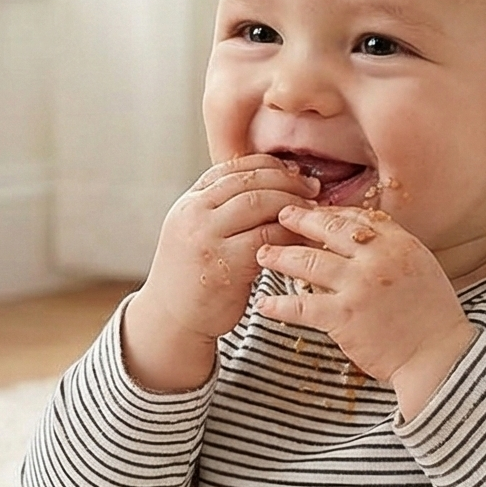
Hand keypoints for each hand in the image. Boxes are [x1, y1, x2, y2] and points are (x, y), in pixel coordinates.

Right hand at [141, 155, 320, 339]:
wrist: (172, 320)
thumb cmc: (193, 278)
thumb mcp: (197, 233)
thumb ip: (222, 210)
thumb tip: (271, 186)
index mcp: (189, 202)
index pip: (233, 167)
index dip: (269, 166)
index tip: (294, 171)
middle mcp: (194, 215)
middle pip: (249, 181)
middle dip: (287, 181)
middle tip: (312, 189)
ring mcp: (207, 239)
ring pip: (259, 204)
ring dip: (292, 205)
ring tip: (313, 212)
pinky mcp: (225, 265)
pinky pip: (267, 238)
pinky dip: (290, 234)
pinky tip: (304, 238)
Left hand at [253, 203, 476, 418]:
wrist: (439, 355)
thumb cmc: (433, 317)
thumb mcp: (422, 268)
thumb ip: (393, 250)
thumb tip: (363, 237)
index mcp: (398, 243)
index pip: (356, 218)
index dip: (329, 214)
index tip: (312, 214)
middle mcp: (377, 259)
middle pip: (328, 230)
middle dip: (299, 221)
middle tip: (280, 216)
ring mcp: (358, 286)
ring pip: (308, 262)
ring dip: (281, 256)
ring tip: (264, 254)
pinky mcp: (343, 316)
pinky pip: (301, 306)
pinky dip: (279, 305)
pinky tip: (264, 305)